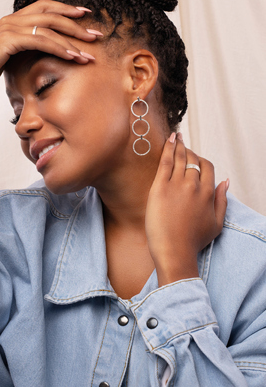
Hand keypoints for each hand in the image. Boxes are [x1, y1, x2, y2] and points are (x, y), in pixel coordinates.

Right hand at [0, 0, 101, 91]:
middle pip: (51, 13)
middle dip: (76, 24)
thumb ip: (22, 48)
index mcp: (12, 20)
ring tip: (87, 53)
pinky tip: (72, 57)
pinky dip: (59, 48)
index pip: (44, 7)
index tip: (84, 15)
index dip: (65, 8)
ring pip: (49, 27)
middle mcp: (12, 19)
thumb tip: (39, 54)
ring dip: (72, 40)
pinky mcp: (9, 40)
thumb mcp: (7, 55)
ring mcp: (10, 27)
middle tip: (95, 34)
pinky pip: (41, 41)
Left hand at [145, 133, 228, 286]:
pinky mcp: (160, 187)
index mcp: (208, 193)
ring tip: (175, 136)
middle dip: (188, 150)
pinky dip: (168, 148)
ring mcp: (177, 185)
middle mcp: (194, 186)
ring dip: (178, 144)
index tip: (193, 156)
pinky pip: (165, 162)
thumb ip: (222, 200)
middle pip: (193, 160)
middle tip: (182, 143)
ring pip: (179, 158)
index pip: (207, 167)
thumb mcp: (216, 222)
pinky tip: (168, 140)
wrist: (174, 250)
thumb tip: (226, 182)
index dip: (200, 159)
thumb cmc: (193, 240)